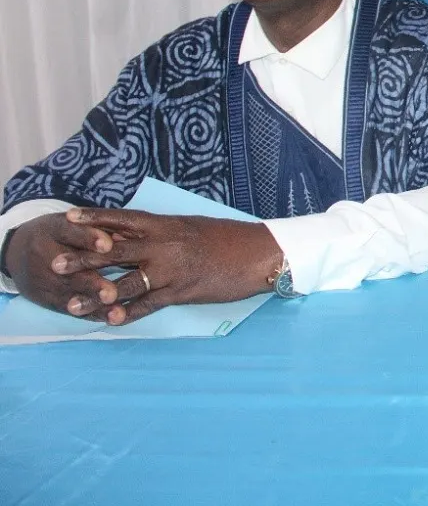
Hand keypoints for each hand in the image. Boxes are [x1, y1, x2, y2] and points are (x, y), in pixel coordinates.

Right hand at [4, 211, 119, 317]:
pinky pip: (69, 307)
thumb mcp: (72, 222)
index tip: (108, 245)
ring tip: (116, 311)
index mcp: (53, 229)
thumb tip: (127, 235)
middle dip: (91, 282)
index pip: (70, 233)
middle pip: (69, 271)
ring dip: (93, 303)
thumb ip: (97, 227)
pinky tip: (111, 318)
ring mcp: (43, 280)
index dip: (89, 239)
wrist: (18, 253)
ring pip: (70, 293)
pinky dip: (91, 313)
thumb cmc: (58, 234)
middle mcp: (44, 255)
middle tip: (111, 292)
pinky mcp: (46, 298)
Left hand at [52, 208, 282, 324]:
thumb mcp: (194, 226)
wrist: (261, 252)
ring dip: (98, 295)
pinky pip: (150, 303)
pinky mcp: (183, 290)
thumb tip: (143, 232)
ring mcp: (173, 269)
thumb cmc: (230, 238)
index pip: (123, 219)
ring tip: (72, 305)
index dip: (94, 219)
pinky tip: (110, 321)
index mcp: (167, 225)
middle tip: (54, 264)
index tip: (68, 218)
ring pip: (126, 283)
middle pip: (115, 250)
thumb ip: (166, 231)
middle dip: (83, 258)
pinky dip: (129, 313)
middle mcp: (165, 245)